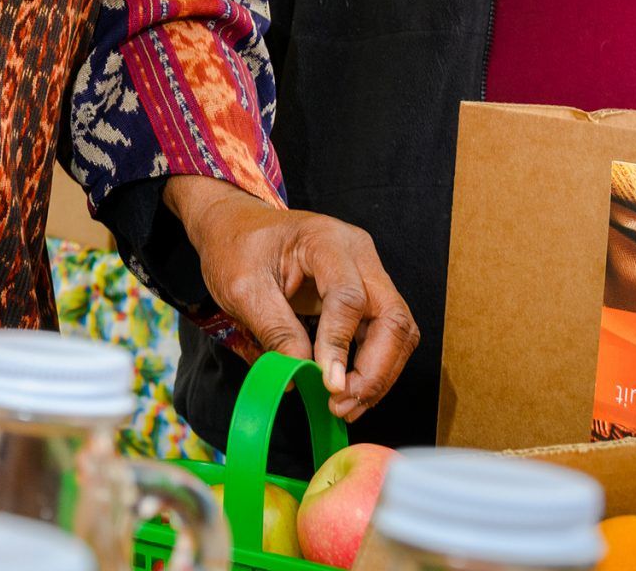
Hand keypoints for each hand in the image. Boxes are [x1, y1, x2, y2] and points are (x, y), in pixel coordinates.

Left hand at [162, 176, 417, 421]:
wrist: (238, 228)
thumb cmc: (238, 249)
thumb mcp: (242, 288)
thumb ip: (273, 329)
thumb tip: (298, 375)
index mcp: (325, 239)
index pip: (348, 296)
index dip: (340, 344)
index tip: (328, 385)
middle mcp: (358, 253)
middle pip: (391, 315)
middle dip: (375, 369)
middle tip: (343, 404)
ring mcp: (367, 271)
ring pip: (398, 329)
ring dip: (379, 374)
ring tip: (346, 406)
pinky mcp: (366, 293)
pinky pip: (385, 334)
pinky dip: (374, 367)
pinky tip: (350, 391)